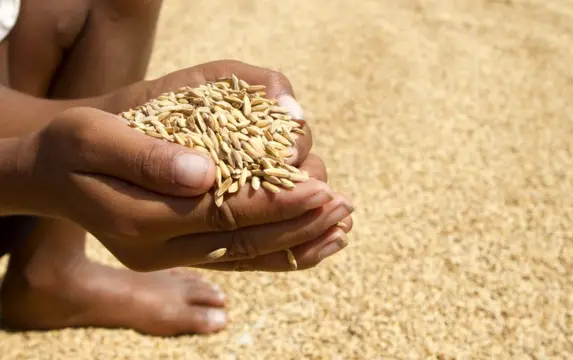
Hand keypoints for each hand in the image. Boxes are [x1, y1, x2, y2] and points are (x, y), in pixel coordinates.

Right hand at [17, 61, 353, 271]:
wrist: (56, 174)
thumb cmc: (74, 147)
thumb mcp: (94, 137)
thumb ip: (146, 157)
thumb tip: (206, 172)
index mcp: (141, 221)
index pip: (223, 213)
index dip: (273, 202)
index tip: (319, 187)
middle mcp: (160, 247)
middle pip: (244, 240)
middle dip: (299, 224)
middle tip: (345, 206)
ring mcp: (171, 255)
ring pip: (247, 255)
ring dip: (299, 242)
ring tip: (343, 226)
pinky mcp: (181, 251)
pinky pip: (239, 257)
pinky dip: (280, 251)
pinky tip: (314, 242)